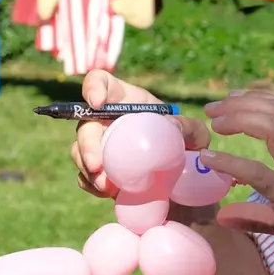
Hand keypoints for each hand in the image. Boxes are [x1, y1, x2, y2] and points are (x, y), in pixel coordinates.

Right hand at [71, 70, 210, 197]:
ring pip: (78, 151)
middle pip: (84, 123)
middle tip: (97, 165)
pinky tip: (108, 192)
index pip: (101, 82)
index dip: (93, 87)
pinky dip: (91, 184)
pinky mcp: (99, 172)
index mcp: (126, 101)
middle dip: (86, 144)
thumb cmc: (186, 147)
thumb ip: (188, 127)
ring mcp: (99, 147)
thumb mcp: (195, 135)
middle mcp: (106, 121)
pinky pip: (84, 176)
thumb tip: (170, 126)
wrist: (182, 182)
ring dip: (87, 168)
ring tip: (106, 186)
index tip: (97, 103)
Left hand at [199, 90, 273, 274]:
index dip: (260, 100)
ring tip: (216, 123)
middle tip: (214, 108)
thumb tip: (225, 215)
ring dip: (240, 118)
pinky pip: (258, 172)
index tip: (234, 99)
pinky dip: (232, 162)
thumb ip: (256, 213)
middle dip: (244, 103)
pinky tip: (211, 159)